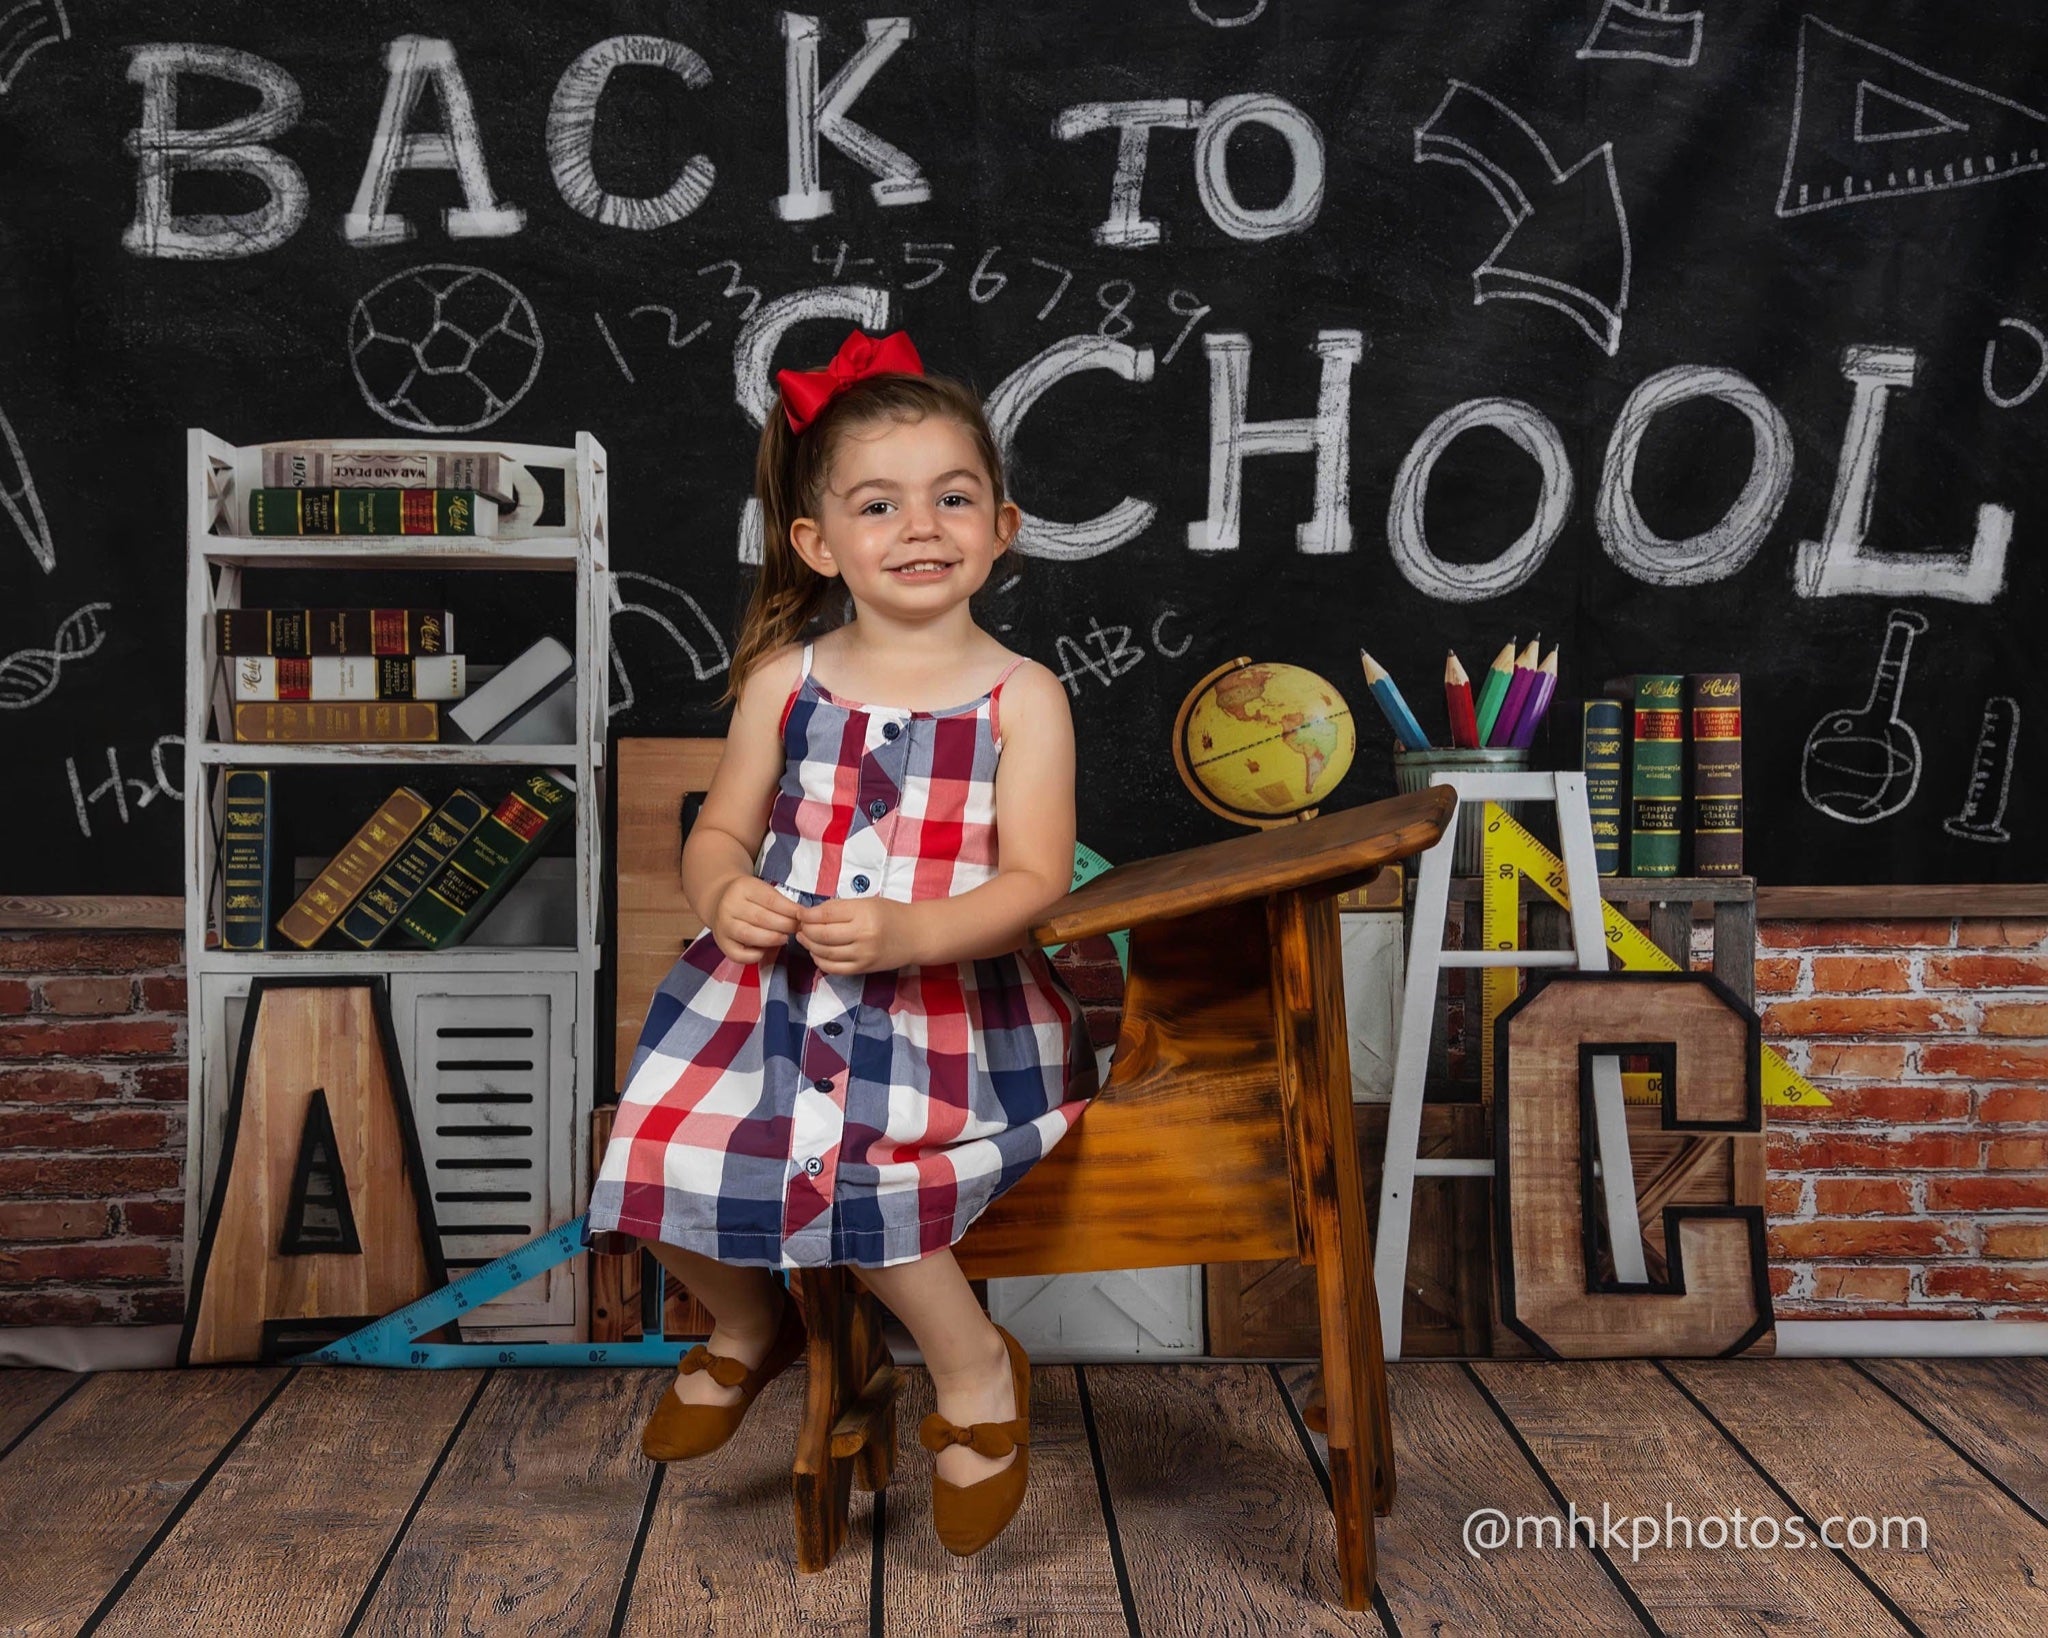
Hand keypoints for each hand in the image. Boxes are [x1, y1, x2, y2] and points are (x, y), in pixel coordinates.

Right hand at [708, 876, 802, 964]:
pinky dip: (756, 955)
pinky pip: (739, 955)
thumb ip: (781, 903)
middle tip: (797, 929)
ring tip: (785, 938)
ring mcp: (723, 925)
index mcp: (742, 887)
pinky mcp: (722, 943)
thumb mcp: (763, 890)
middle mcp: (729, 906)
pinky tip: (766, 950)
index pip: (770, 900)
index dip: (790, 910)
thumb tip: (804, 918)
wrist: (719, 899)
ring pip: (750, 936)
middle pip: (761, 918)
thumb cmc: (749, 896)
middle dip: (785, 926)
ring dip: (772, 939)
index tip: (804, 916)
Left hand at [795, 895, 922, 974]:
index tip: (799, 913)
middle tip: (799, 926)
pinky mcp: (863, 969)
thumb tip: (812, 913)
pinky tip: (817, 953)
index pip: (826, 914)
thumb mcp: (867, 903)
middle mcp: (863, 935)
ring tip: (804, 938)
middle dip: (805, 931)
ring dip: (809, 946)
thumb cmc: (891, 914)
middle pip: (822, 935)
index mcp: (864, 913)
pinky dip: (820, 961)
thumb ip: (840, 908)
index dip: (807, 914)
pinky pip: (834, 968)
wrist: (916, 935)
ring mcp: (863, 955)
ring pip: (825, 953)